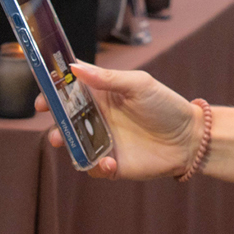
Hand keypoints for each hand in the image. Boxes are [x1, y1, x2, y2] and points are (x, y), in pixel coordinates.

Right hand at [36, 61, 201, 179]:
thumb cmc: (166, 106)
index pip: (70, 88)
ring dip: (64, 142)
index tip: (43, 94)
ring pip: (72, 143)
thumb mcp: (139, 85)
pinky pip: (93, 166)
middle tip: (50, 119)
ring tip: (63, 140)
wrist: (189, 139)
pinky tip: (109, 162)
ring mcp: (103, 141)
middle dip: (52, 119)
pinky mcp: (111, 164)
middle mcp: (98, 117)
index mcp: (102, 94)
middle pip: (64, 117)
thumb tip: (75, 67)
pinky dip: (95, 165)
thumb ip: (108, 77)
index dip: (52, 89)